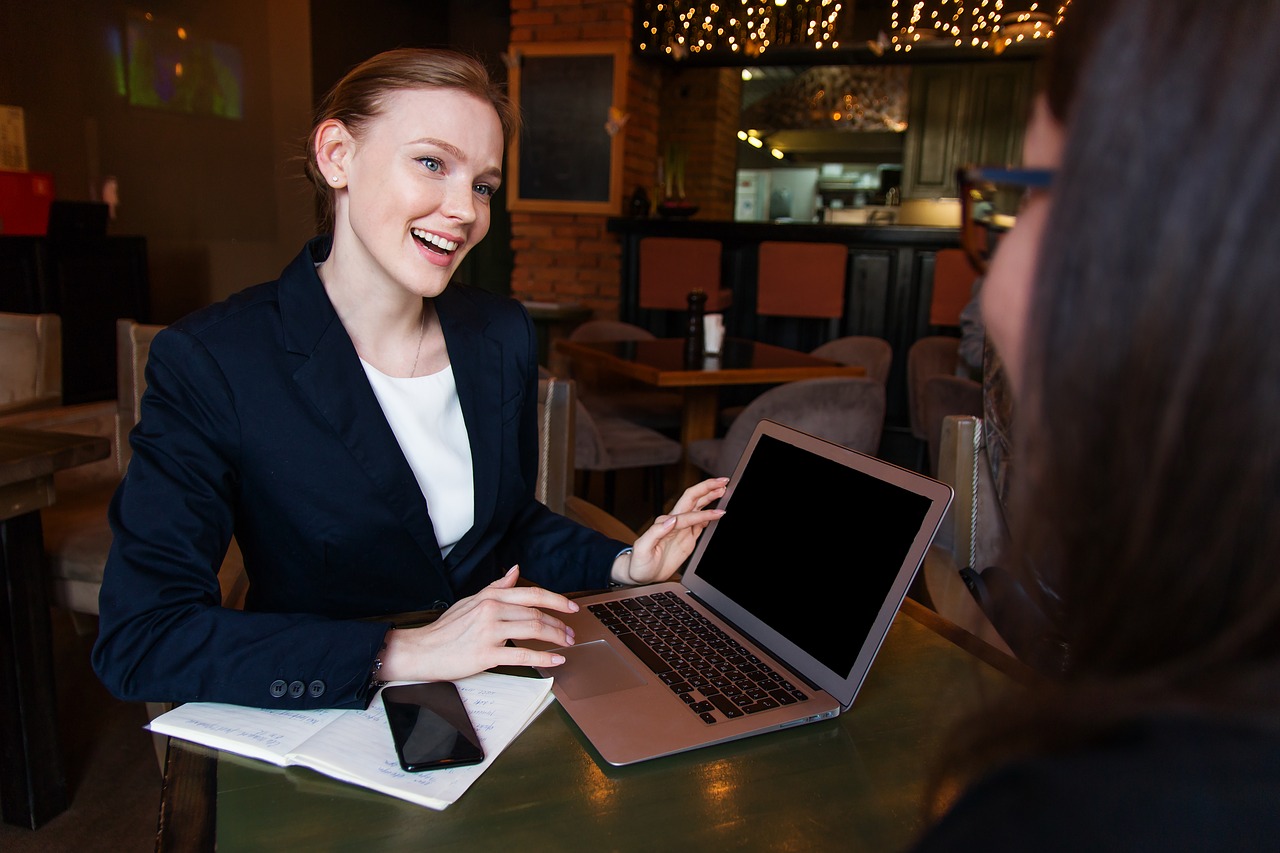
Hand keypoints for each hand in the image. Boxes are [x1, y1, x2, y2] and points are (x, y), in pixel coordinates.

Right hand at [378, 566, 578, 680]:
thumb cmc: (446, 629)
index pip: (531, 593)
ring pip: (533, 630)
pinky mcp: (485, 654)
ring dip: (555, 638)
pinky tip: (556, 660)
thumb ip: (496, 587)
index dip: (556, 600)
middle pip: (536, 613)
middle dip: (558, 624)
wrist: (421, 650)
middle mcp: (491, 610)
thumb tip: (515, 570)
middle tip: (570, 632)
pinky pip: (521, 654)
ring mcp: (489, 632)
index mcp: (490, 597)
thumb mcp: (470, 601)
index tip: (571, 607)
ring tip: (566, 643)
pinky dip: (543, 658)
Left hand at [612, 477, 728, 585]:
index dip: (703, 513)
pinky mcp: (686, 538)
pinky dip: (709, 516)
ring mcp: (681, 530)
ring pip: (698, 508)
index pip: (687, 515)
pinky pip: (700, 524)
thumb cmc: (639, 562)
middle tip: (722, 482)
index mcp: (665, 523)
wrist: (639, 574)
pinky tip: (716, 512)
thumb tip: (671, 520)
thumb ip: (655, 532)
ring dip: (710, 498)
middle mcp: (674, 523)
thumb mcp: (642, 548)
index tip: (718, 513)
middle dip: (707, 489)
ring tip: (723, 489)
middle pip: (693, 500)